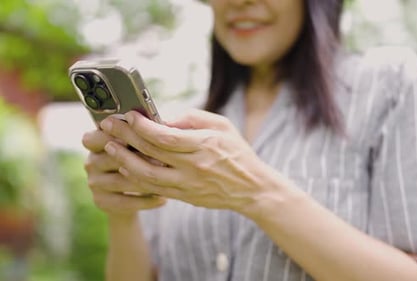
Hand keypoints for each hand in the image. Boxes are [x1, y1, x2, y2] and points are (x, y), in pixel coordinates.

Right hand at [82, 128, 165, 216]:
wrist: (131, 195)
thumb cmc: (139, 158)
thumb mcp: (138, 145)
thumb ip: (141, 135)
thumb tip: (162, 125)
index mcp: (95, 141)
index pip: (94, 136)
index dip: (113, 135)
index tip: (137, 135)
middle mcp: (91, 162)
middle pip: (112, 158)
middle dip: (139, 158)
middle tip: (163, 160)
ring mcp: (94, 183)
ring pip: (121, 181)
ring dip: (145, 180)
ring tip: (167, 178)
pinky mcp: (102, 202)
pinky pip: (125, 202)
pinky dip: (146, 201)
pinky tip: (163, 199)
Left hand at [99, 109, 279, 215]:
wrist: (252, 188)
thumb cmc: (238, 152)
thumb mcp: (222, 126)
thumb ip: (193, 118)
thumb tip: (163, 118)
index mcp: (204, 145)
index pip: (165, 136)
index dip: (142, 126)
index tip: (128, 115)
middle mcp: (194, 166)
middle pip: (151, 152)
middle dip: (125, 137)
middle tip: (108, 126)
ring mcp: (187, 184)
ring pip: (146, 174)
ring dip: (124, 160)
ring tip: (110, 147)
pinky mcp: (184, 196)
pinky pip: (154, 188)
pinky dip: (136, 178)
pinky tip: (125, 166)